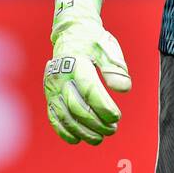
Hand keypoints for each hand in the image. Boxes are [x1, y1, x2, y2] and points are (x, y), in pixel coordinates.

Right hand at [44, 0, 130, 144]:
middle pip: (77, 107)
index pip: (90, 90)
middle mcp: (61, 77)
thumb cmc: (92, 41)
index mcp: (76, 63)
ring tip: (99, 138)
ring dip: (82, 131)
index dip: (104, 107)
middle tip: (112, 130)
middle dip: (95, 122)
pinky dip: (64, 130)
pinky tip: (77, 139)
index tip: (117, 117)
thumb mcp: (107, 47)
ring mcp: (52, 87)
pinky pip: (53, 116)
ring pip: (65, 115)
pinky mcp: (49, 95)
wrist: (70, 33)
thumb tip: (124, 89)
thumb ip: (115, 68)